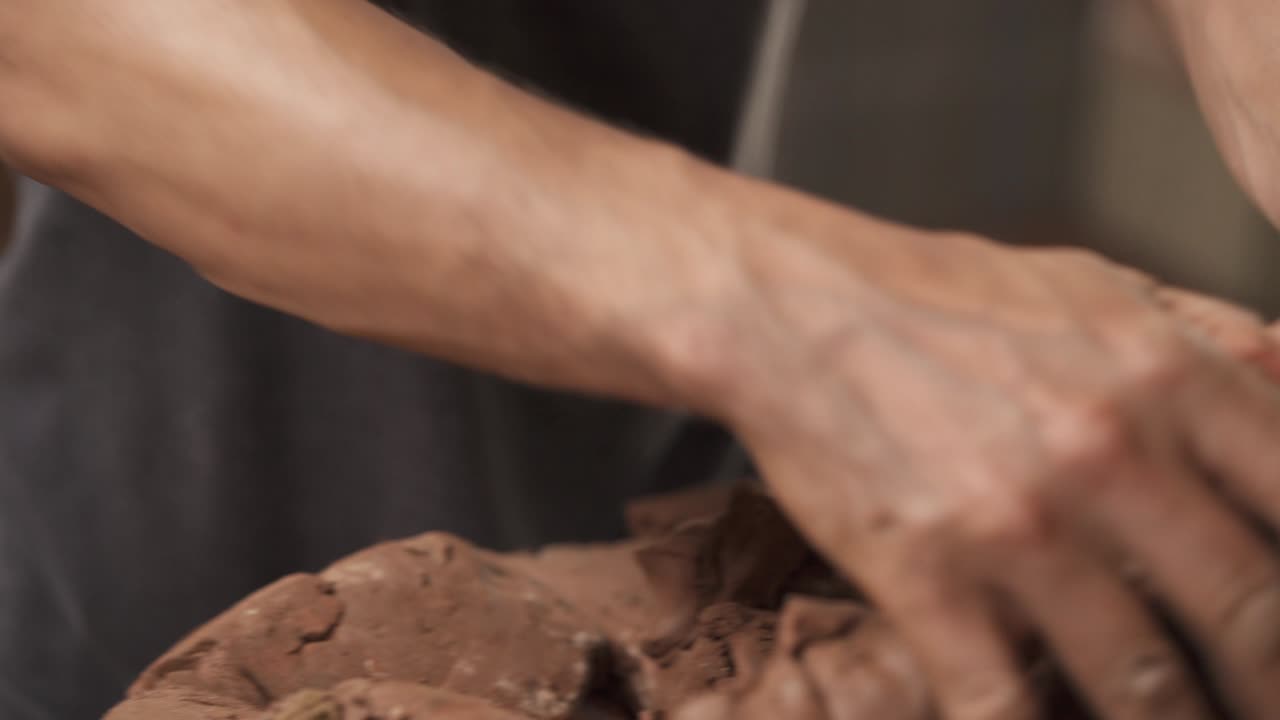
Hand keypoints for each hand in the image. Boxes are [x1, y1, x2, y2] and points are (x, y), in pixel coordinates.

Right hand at [686, 189, 1279, 718]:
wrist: (790, 310)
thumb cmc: (937, 296)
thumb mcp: (1092, 282)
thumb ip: (1207, 333)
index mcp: (1164, 376)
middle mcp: (1106, 453)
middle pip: (1250, 616)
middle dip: (1272, 686)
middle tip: (1264, 707)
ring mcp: (1016, 524)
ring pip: (1142, 683)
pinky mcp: (927, 578)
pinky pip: (1004, 706)